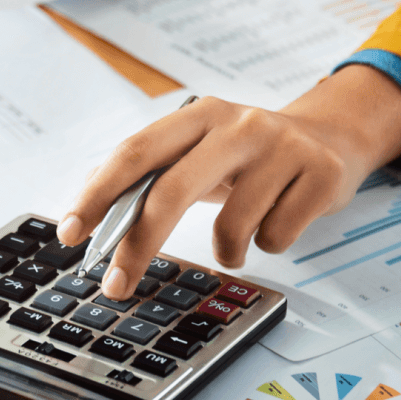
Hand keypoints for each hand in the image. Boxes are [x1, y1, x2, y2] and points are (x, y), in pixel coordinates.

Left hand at [57, 65, 400, 299]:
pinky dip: (267, 244)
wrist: (329, 137)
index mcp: (198, 115)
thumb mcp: (198, 148)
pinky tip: (278, 218)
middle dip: (137, 245)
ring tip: (239, 234)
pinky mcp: (319, 175)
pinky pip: (275, 238)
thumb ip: (149, 170)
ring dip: (227, 249)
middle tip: (115, 284)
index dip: (99, 193)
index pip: (136, 152)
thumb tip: (90, 196)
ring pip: (231, 228)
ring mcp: (282, 148)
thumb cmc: (247, 152)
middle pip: (172, 190)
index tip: (71, 231)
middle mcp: (237, 125)